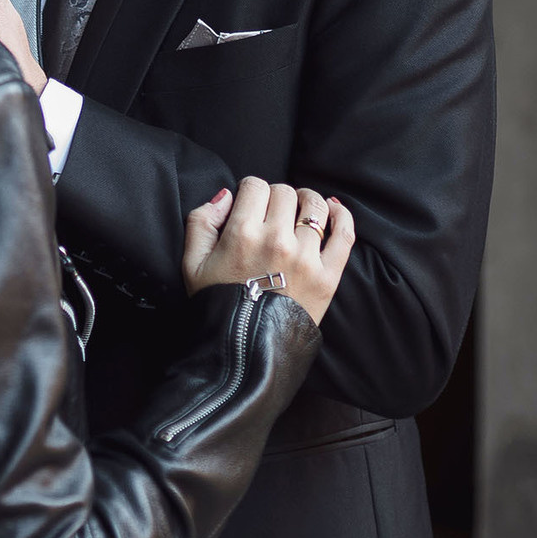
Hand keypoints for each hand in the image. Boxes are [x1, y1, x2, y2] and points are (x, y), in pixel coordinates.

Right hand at [180, 176, 354, 324]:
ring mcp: (306, 258)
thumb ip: (200, 221)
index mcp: (242, 234)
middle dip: (277, 196)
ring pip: (315, 207)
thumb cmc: (217, 307)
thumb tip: (225, 196)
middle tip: (272, 212)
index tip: (251, 204)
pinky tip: (333, 211)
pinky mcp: (328, 276)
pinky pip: (344, 234)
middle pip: (285, 193)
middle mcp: (276, 241)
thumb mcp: (192, 264)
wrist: (243, 351)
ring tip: (301, 209)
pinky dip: (342, 217)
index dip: (251, 190)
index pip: (256, 185)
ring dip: (308, 201)